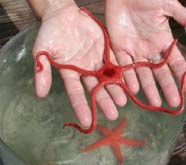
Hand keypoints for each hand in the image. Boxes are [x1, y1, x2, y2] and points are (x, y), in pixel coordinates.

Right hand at [32, 2, 126, 126]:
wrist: (64, 14)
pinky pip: (115, 62)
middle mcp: (85, 70)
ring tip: (123, 101)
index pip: (76, 93)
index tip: (88, 122)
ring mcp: (96, 61)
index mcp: (70, 73)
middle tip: (113, 114)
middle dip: (104, 101)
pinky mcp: (106, 50)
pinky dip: (121, 71)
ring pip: (107, 78)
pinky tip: (129, 81)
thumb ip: (43, 71)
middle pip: (95, 88)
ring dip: (115, 89)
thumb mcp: (42, 51)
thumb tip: (40, 94)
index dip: (81, 107)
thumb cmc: (50, 31)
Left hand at [105, 0, 185, 106]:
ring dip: (148, 88)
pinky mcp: (118, 48)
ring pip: (142, 73)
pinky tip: (133, 90)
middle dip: (167, 88)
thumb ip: (184, 17)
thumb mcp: (168, 6)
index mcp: (163, 41)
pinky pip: (124, 65)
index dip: (183, 76)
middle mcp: (149, 50)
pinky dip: (128, 77)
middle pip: (160, 73)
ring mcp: (134, 51)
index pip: (176, 62)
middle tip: (173, 104)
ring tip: (154, 103)